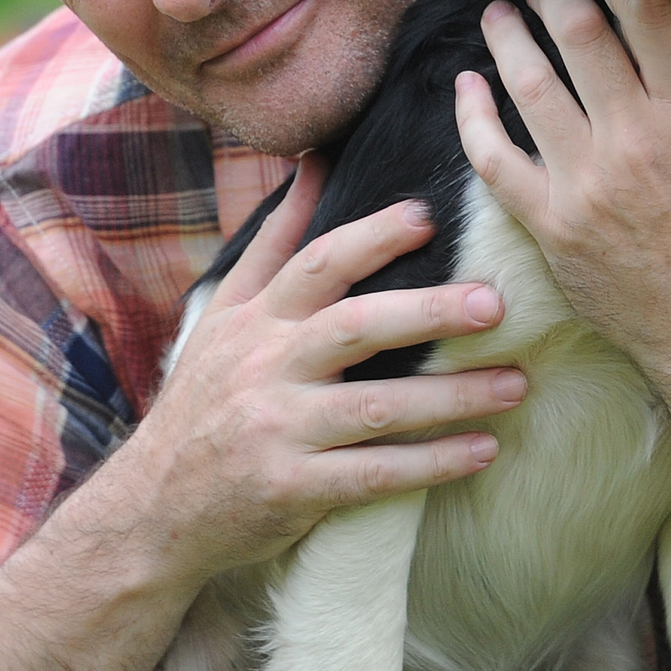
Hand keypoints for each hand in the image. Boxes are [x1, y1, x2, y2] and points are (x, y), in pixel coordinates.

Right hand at [102, 156, 526, 587]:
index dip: (371, 237)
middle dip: (427, 312)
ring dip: (452, 396)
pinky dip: (432, 463)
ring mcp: (278, 431)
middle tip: (495, 303)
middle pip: (353, 327)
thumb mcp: (222, 316)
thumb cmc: (204, 401)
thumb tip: (314, 162)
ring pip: (375, 407)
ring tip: (517, 384)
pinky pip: (374, 475)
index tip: (428, 217)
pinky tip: (483, 450)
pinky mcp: (291, 490)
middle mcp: (265, 369)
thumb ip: (274, 243)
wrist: (152, 508)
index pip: (316, 266)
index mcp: (254, 321)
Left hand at [454, 0, 670, 422]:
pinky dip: (474, 117)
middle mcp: (634, 137)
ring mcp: (586, 182)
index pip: (642, 11)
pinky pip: (496, 160)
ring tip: (501, 10)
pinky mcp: (552, 225)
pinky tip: (468, 86)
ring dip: (508, 35)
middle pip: (576, 34)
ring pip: (529, 84)